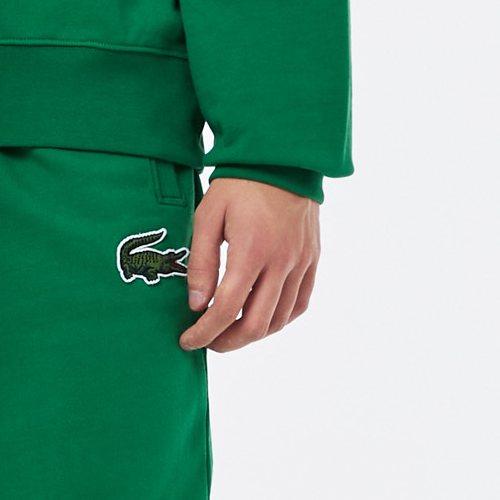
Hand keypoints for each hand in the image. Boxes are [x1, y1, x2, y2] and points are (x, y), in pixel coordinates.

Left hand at [180, 179, 320, 353]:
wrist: (283, 158)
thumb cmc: (239, 185)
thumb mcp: (207, 217)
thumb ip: (201, 263)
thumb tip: (197, 306)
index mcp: (252, 251)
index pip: (226, 310)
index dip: (203, 333)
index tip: (187, 341)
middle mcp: (282, 261)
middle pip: (256, 325)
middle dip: (226, 342)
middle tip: (206, 341)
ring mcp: (301, 262)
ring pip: (279, 320)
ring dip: (251, 335)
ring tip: (228, 331)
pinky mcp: (312, 260)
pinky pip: (300, 304)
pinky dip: (278, 320)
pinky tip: (258, 318)